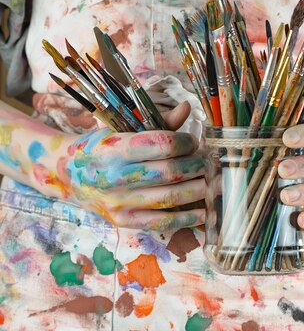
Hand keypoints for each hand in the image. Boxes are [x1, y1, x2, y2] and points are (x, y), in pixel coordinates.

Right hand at [32, 102, 204, 227]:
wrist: (67, 174)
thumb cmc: (100, 147)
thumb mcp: (121, 128)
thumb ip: (156, 122)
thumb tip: (186, 108)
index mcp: (114, 148)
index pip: (161, 144)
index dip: (185, 142)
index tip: (193, 142)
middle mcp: (115, 177)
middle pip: (170, 172)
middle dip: (196, 166)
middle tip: (205, 161)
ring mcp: (119, 202)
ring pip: (170, 197)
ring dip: (197, 189)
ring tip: (208, 182)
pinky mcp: (124, 221)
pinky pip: (162, 222)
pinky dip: (186, 218)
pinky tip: (202, 211)